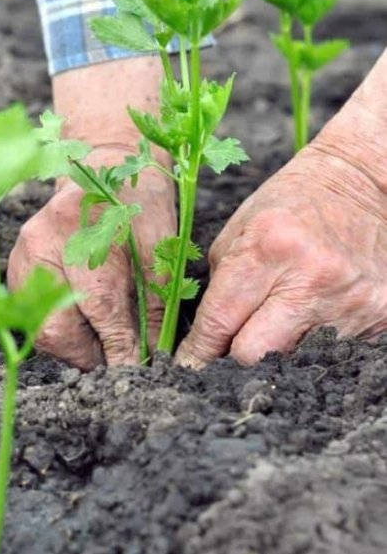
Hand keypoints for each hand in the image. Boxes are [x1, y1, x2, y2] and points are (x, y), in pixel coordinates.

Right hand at [7, 144, 176, 368]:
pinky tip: (82, 321)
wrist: (100, 165)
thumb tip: (154, 352)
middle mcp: (43, 242)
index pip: (101, 306)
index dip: (119, 346)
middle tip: (116, 358)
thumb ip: (155, 297)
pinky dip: (59, 325)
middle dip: (89, 353)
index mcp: (85, 228)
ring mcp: (23, 255)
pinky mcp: (16, 265)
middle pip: (57, 325)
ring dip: (73, 344)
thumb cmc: (137, 201)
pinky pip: (33, 313)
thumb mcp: (160, 242)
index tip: (136, 369)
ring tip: (101, 341)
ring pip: (40, 326)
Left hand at [177, 120, 386, 366]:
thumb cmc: (290, 206)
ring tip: (279, 319)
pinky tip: (313, 316)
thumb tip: (205, 342)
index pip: (220, 320)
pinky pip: (332, 351)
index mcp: (269, 247)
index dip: (198, 352)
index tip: (187, 368)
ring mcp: (351, 299)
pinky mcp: (381, 314)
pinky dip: (315, 343)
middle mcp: (313, 276)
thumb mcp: (239, 231)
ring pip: (293, 359)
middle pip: (255, 353)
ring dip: (278, 348)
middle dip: (234, 356)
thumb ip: (219, 287)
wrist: (364, 185)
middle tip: (229, 348)